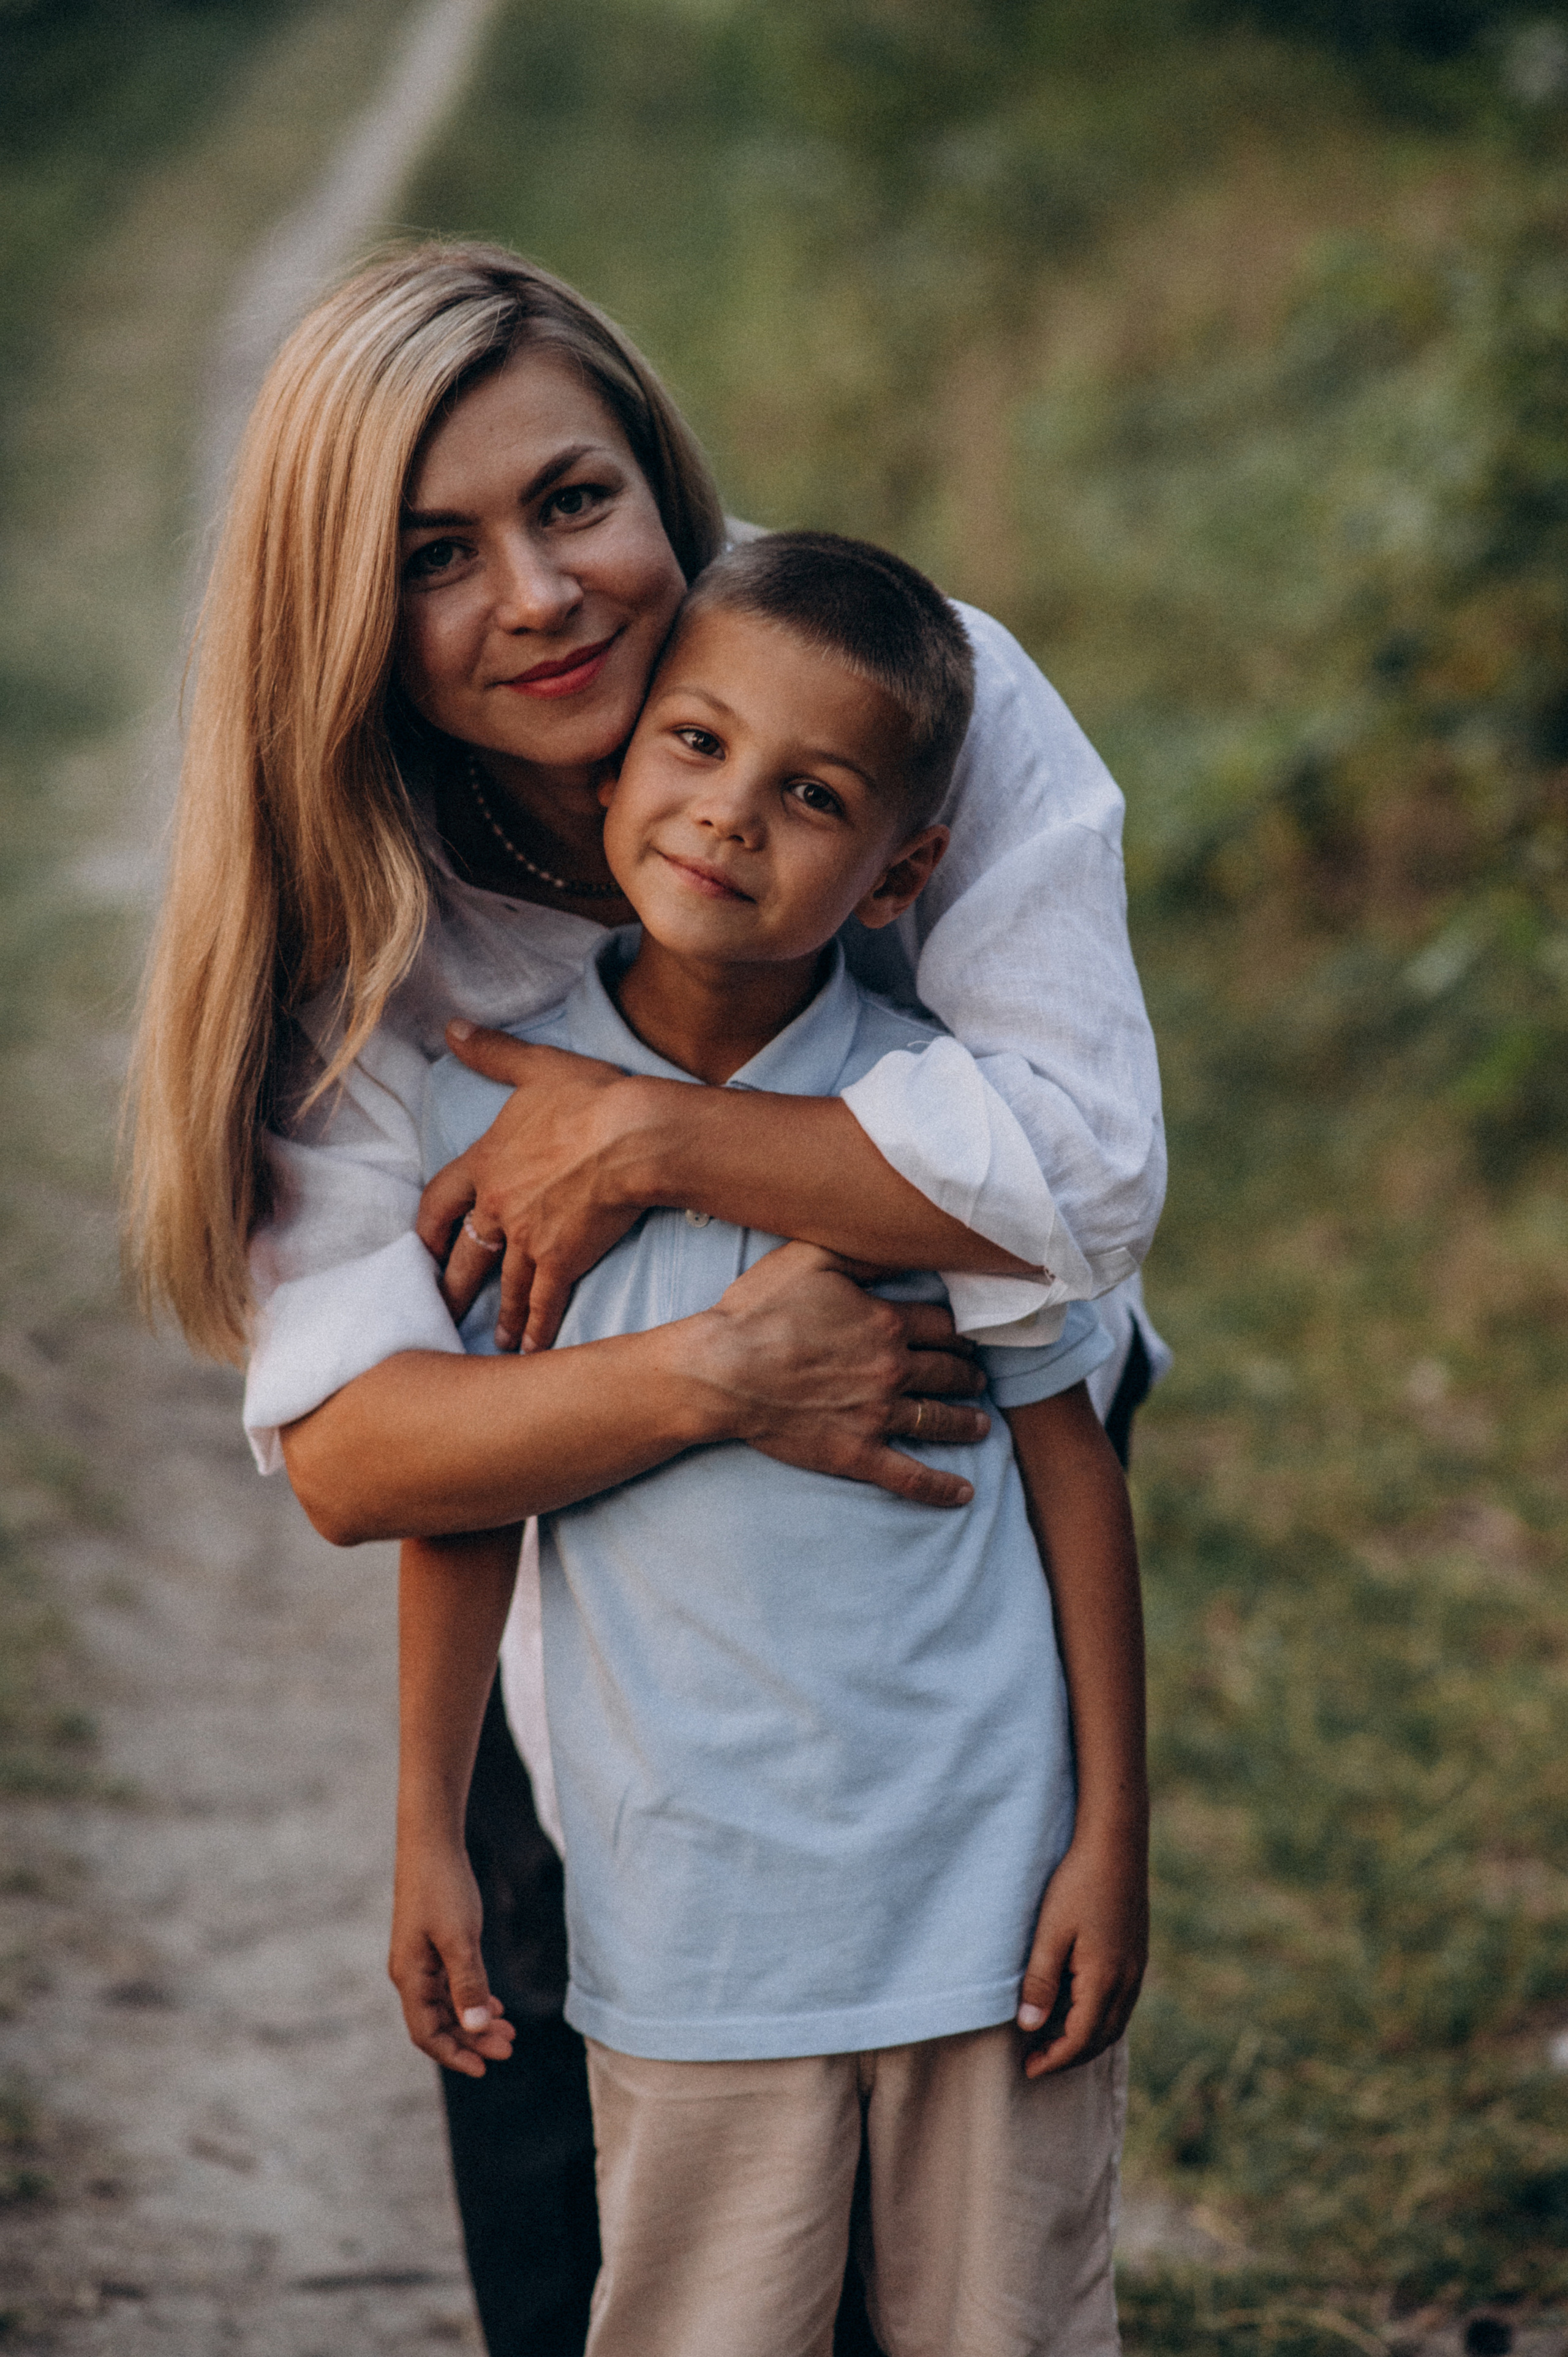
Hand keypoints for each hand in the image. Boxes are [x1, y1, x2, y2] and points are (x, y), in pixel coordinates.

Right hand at [389, 1830, 515, 2078]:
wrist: (432, 1841)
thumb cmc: (443, 1886)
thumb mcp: (460, 1938)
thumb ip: (468, 1983)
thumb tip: (473, 2029)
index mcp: (409, 1976)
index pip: (426, 2033)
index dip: (454, 2055)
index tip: (486, 2068)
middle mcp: (410, 1972)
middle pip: (439, 2023)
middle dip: (472, 2040)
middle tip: (509, 2047)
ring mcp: (420, 1959)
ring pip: (447, 2004)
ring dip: (475, 2020)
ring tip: (509, 2029)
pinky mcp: (432, 1945)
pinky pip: (450, 1984)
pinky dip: (471, 1997)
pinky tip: (493, 2005)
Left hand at [418, 1027, 650, 1354]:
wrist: (630, 1135)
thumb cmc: (588, 1098)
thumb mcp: (536, 1066)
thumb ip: (493, 1052)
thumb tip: (453, 1028)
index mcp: (486, 1163)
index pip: (440, 1201)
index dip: (429, 1228)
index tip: (421, 1250)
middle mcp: (498, 1206)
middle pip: (464, 1255)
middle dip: (452, 1285)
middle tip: (439, 1310)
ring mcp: (528, 1237)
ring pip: (503, 1284)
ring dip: (498, 1314)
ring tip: (494, 1340)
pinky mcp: (562, 1259)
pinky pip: (543, 1301)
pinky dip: (536, 1328)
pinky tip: (532, 1351)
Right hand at [702, 1242, 990, 1509]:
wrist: (723, 1372)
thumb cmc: (758, 1311)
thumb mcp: (809, 1258)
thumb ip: (859, 1251)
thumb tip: (897, 1244)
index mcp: (885, 1322)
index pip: (941, 1326)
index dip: (957, 1330)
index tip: (965, 1336)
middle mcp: (892, 1369)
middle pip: (947, 1372)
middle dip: (967, 1374)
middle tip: (977, 1378)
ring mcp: (877, 1414)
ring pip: (939, 1419)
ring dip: (966, 1421)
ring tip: (981, 1424)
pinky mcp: (857, 1452)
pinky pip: (909, 1476)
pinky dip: (940, 1487)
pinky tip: (963, 1492)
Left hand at [1015, 1826, 1147, 2077]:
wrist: (1116, 1843)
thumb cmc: (1078, 1883)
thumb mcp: (1050, 1932)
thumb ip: (1041, 1982)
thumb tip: (1029, 2028)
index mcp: (1105, 1980)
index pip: (1080, 2040)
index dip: (1053, 2060)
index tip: (1027, 2069)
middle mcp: (1128, 1980)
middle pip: (1101, 2038)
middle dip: (1069, 2056)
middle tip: (1037, 2061)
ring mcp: (1136, 1967)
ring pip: (1115, 2022)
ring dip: (1086, 2039)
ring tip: (1053, 2040)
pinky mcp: (1137, 1953)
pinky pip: (1121, 2002)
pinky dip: (1099, 2018)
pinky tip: (1078, 2007)